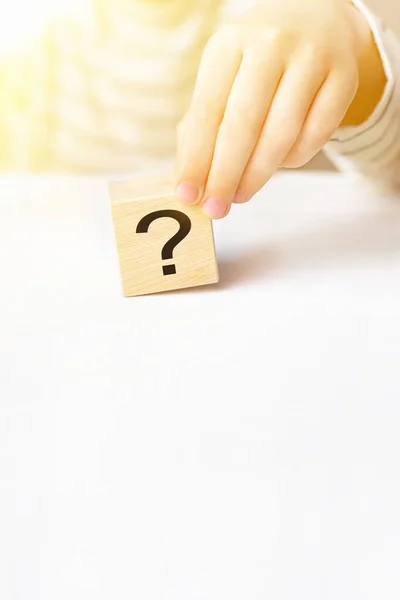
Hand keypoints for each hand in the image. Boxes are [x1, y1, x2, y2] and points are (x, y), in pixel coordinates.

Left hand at [175, 0, 383, 218]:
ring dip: (258, 174)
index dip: (196, 157)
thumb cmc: (258, 63)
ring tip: (240, 194)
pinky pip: (316, 135)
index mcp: (230, 43)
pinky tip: (279, 163)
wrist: (317, 20)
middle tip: (215, 208)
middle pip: (243, 124)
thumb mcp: (224, 77)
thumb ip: (202, 124)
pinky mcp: (344, 77)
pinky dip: (295, 158)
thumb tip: (188, 177)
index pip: (208, 110)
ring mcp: (312, 58)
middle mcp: (271, 44)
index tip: (187, 194)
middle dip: (225, 175)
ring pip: (282, 133)